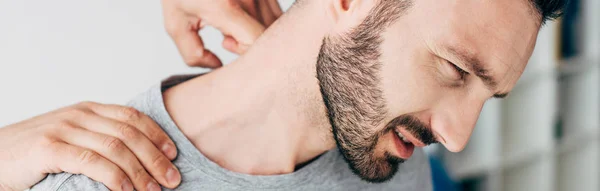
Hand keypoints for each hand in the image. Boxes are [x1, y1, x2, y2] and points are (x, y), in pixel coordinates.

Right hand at [0, 102, 180, 190]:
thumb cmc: (34, 154)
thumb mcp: (71, 139)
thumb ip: (99, 140)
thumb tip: (138, 158)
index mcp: (88, 110)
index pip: (133, 117)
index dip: (158, 135)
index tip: (174, 154)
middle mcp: (79, 115)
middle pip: (130, 133)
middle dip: (156, 158)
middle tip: (173, 179)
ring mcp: (64, 129)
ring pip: (116, 148)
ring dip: (141, 172)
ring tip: (155, 190)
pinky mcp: (49, 148)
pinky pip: (92, 162)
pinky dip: (115, 178)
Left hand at [162, 0, 282, 66]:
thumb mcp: (176, 22)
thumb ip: (192, 53)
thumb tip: (216, 66)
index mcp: (223, 7)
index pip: (254, 41)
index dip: (245, 53)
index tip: (227, 45)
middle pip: (267, 36)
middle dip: (251, 46)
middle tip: (228, 39)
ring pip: (274, 26)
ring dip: (258, 34)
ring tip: (233, 26)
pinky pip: (274, 15)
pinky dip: (262, 23)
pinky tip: (242, 18)